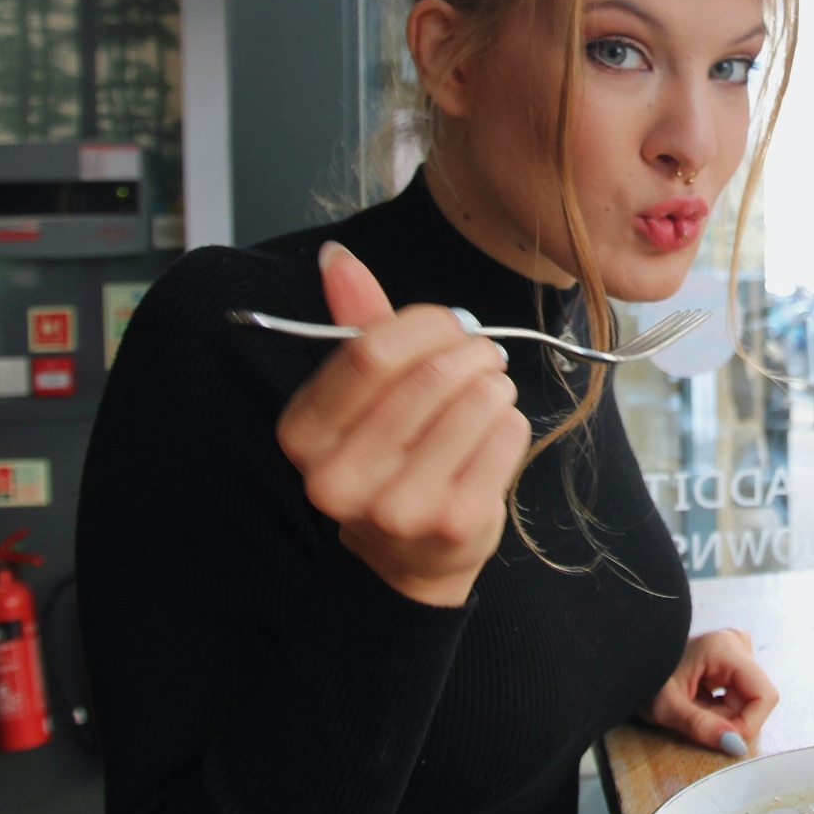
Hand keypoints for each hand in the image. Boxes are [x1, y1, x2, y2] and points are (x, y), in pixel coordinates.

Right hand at [276, 241, 531, 606]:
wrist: (407, 556)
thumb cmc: (386, 457)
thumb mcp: (357, 396)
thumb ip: (354, 324)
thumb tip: (337, 256)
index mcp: (303, 436)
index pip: (370, 353)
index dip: (425, 325)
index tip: (451, 324)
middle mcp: (340, 479)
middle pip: (429, 377)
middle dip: (471, 351)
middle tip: (483, 353)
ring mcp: (398, 507)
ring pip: (476, 402)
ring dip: (494, 384)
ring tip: (487, 393)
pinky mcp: (454, 523)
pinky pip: (507, 436)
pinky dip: (510, 422)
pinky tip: (492, 436)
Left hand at [641, 629, 778, 756]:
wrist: (627, 663)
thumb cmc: (642, 678)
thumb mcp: (667, 708)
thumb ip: (701, 727)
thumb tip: (736, 746)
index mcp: (726, 648)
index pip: (764, 696)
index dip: (749, 724)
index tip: (722, 739)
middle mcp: (736, 643)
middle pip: (754, 700)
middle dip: (730, 720)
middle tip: (695, 719)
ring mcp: (735, 650)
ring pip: (747, 700)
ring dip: (723, 716)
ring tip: (693, 709)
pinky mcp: (731, 660)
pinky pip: (739, 695)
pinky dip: (720, 709)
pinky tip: (698, 703)